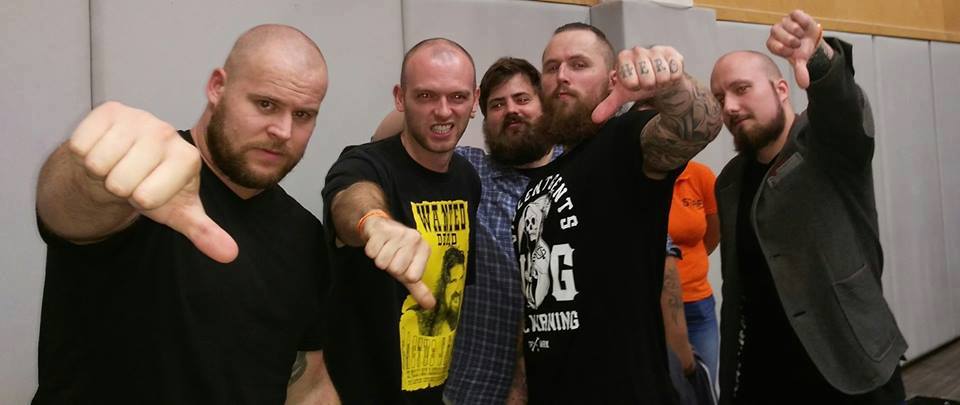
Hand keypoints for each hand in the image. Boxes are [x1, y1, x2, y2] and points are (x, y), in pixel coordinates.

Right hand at [69, 101, 238, 262]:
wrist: (125, 162)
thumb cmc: (153, 188)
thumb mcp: (178, 212)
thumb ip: (203, 232)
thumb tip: (230, 255)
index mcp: (188, 158)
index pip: (146, 197)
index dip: (141, 200)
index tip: (150, 190)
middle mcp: (167, 133)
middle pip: (119, 182)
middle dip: (118, 187)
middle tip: (129, 178)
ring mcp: (139, 117)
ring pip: (98, 163)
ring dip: (100, 172)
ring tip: (116, 165)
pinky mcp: (110, 109)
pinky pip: (81, 145)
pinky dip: (84, 155)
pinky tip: (103, 150)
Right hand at [362, 216, 434, 308]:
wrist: (382, 228)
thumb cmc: (398, 252)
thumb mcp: (410, 270)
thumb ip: (420, 289)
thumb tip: (430, 305)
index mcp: (424, 249)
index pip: (412, 277)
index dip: (404, 275)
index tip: (404, 266)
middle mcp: (414, 238)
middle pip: (396, 269)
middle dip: (390, 266)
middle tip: (393, 257)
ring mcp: (397, 232)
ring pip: (382, 262)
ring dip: (380, 259)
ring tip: (385, 250)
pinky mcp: (380, 230)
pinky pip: (371, 252)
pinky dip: (371, 251)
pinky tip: (377, 244)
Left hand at [592, 45, 684, 123]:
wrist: (661, 82)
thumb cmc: (640, 86)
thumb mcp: (624, 95)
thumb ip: (608, 105)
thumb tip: (595, 118)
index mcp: (623, 58)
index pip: (628, 77)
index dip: (634, 86)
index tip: (635, 85)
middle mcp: (639, 50)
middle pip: (647, 78)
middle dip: (649, 86)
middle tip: (647, 83)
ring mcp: (656, 50)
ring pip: (662, 75)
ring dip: (661, 82)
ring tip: (657, 79)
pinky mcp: (672, 52)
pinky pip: (675, 71)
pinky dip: (672, 78)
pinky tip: (667, 74)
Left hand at [767, 9, 822, 88]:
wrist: (811, 39)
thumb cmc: (801, 50)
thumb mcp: (801, 61)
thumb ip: (801, 72)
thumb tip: (804, 85)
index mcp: (773, 44)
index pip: (772, 45)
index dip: (784, 49)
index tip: (792, 53)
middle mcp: (776, 32)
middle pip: (778, 33)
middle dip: (792, 41)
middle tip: (798, 44)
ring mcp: (784, 22)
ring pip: (789, 25)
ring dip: (799, 33)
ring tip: (801, 36)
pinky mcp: (793, 15)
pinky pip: (797, 16)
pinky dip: (803, 22)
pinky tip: (804, 28)